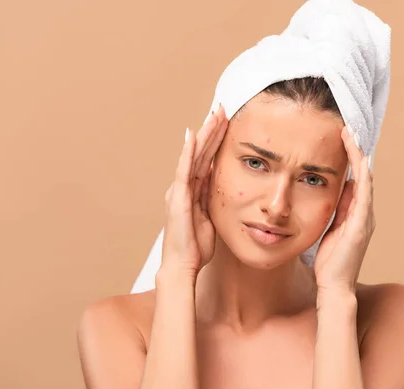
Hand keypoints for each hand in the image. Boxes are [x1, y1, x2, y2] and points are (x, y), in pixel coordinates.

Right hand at [160, 104, 228, 279]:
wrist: (182, 265)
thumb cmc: (195, 246)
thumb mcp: (209, 218)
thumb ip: (210, 200)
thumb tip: (218, 186)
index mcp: (193, 191)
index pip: (206, 159)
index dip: (215, 140)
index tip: (226, 123)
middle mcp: (183, 186)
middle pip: (200, 152)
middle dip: (211, 130)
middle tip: (221, 108)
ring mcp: (179, 190)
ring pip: (193, 155)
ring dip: (203, 134)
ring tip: (213, 114)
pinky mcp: (178, 197)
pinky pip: (184, 170)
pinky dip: (188, 151)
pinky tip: (193, 134)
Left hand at [313, 126, 374, 292]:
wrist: (334, 287)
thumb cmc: (330, 262)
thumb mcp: (331, 229)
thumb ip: (338, 210)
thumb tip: (340, 189)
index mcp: (356, 214)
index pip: (357, 180)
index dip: (352, 158)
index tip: (343, 138)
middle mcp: (365, 213)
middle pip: (364, 175)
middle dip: (357, 151)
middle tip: (348, 128)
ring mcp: (365, 219)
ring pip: (366, 180)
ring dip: (359, 157)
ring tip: (351, 136)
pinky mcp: (360, 226)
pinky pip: (363, 195)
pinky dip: (362, 176)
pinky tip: (359, 161)